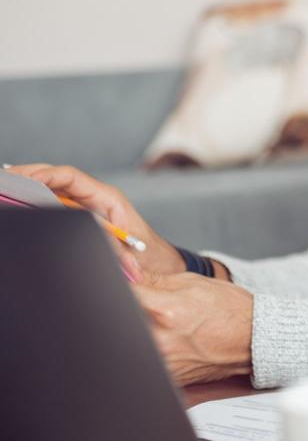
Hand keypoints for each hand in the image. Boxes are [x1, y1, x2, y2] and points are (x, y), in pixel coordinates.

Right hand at [6, 163, 182, 275]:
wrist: (160, 266)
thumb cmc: (148, 258)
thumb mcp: (126, 251)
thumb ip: (107, 246)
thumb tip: (89, 243)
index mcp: (107, 199)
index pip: (71, 177)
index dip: (46, 175)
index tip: (25, 178)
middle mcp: (95, 198)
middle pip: (57, 178)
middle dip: (30, 176)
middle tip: (5, 179)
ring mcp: (87, 206)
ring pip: (54, 189)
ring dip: (30, 186)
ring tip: (6, 186)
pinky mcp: (82, 217)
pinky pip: (56, 203)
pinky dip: (37, 200)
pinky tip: (18, 202)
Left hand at [132, 271, 253, 384]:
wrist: (253, 339)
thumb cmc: (228, 309)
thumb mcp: (190, 283)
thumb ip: (151, 279)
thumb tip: (124, 270)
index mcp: (164, 311)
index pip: (122, 295)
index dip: (120, 286)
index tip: (123, 284)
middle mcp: (159, 339)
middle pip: (121, 319)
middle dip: (130, 308)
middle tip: (147, 306)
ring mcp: (162, 361)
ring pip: (132, 340)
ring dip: (142, 328)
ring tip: (164, 325)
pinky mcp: (168, 376)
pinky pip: (147, 357)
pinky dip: (152, 346)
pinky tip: (169, 340)